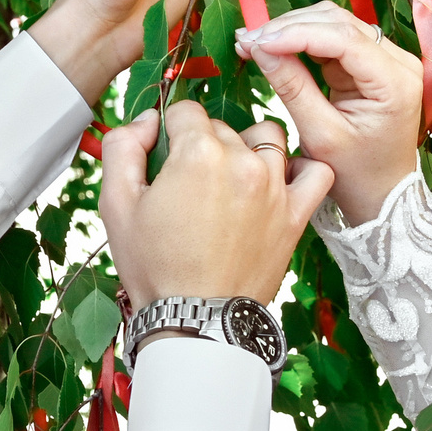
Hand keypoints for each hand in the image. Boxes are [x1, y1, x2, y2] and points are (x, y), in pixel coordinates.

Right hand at [98, 103, 333, 305]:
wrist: (197, 320)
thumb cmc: (154, 266)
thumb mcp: (116, 204)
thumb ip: (123, 146)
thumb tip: (148, 120)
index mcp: (198, 153)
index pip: (185, 111)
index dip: (170, 131)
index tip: (166, 157)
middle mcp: (243, 161)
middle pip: (223, 126)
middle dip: (204, 145)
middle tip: (190, 185)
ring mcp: (275, 187)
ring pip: (268, 137)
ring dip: (248, 148)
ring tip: (231, 180)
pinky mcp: (295, 214)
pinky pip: (315, 171)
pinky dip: (300, 170)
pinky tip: (278, 182)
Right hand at [235, 2, 425, 224]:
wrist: (381, 192)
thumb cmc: (355, 173)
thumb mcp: (321, 135)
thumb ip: (292, 88)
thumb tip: (259, 48)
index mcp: (395, 83)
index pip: (345, 39)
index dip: (297, 33)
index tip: (257, 42)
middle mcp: (398, 62)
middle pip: (339, 23)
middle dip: (289, 27)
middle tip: (246, 40)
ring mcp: (386, 58)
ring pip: (334, 24)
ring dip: (292, 28)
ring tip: (253, 43)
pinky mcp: (370, 61)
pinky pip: (331, 38)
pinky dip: (300, 39)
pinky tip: (271, 46)